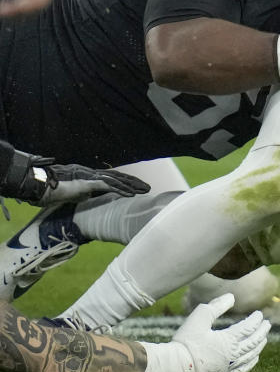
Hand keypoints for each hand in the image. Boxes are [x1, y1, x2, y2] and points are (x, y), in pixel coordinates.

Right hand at [0, 141, 150, 214]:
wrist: (39, 186)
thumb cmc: (52, 190)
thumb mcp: (72, 194)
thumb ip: (81, 194)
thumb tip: (87, 198)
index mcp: (90, 177)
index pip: (112, 178)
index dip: (126, 182)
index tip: (137, 188)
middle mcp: (92, 174)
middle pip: (118, 177)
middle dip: (134, 182)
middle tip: (148, 188)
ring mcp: (91, 177)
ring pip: (116, 180)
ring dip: (132, 186)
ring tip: (145, 190)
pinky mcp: (88, 182)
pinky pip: (108, 186)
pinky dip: (121, 190)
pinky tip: (131, 194)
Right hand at [173, 293, 270, 371]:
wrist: (176, 364)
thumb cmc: (187, 339)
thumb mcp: (201, 316)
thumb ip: (217, 305)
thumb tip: (232, 297)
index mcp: (229, 340)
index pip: (248, 328)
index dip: (255, 320)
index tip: (259, 314)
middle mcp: (233, 354)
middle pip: (253, 341)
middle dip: (262, 332)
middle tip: (267, 324)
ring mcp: (229, 366)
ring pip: (251, 355)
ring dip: (259, 345)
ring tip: (264, 338)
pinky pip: (243, 369)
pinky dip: (252, 362)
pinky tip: (254, 358)